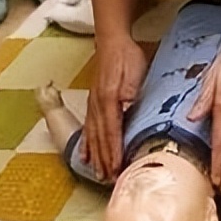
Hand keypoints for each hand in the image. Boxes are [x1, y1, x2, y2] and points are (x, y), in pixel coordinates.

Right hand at [81, 35, 147, 181]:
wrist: (111, 41)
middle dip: (105, 160)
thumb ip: (131, 88)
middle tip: (110, 180)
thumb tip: (128, 105)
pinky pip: (88, 128)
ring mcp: (93, 105)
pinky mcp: (93, 103)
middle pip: (101, 138)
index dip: (114, 151)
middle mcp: (98, 105)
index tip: (117, 168)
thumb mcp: (135, 68)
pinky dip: (87, 144)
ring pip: (93, 136)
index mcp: (109, 99)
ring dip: (96, 157)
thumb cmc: (126, 55)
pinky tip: (85, 156)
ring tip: (99, 174)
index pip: (112, 130)